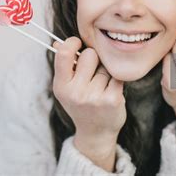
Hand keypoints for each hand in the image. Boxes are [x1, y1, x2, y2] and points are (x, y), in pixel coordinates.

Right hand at [52, 37, 125, 170]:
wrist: (96, 132)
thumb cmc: (81, 103)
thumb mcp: (67, 87)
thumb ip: (64, 65)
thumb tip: (58, 42)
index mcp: (61, 86)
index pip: (64, 54)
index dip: (72, 43)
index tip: (78, 43)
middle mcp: (75, 93)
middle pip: (89, 54)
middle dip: (93, 59)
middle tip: (92, 74)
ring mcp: (94, 97)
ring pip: (105, 65)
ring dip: (105, 73)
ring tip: (101, 88)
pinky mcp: (112, 99)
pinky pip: (118, 75)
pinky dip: (116, 80)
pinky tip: (111, 91)